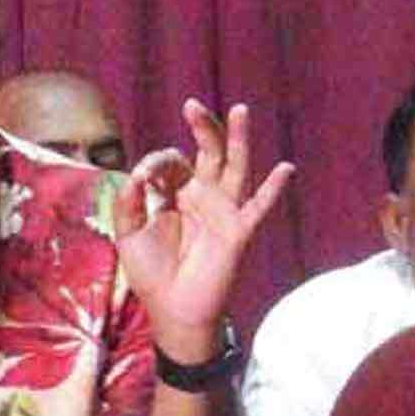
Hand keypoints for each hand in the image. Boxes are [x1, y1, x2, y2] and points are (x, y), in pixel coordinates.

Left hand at [116, 99, 293, 358]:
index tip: (143, 180)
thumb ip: (128, 203)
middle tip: (191, 105)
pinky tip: (285, 169)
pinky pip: (259, 206)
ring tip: (239, 110)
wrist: (172, 310)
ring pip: (235, 167)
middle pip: (207, 152)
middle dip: (201, 128)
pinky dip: (274, 188)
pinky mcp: (238, 230)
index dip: (155, 164)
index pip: (170, 162)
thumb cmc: (150, 272)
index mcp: (174, 193)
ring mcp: (222, 210)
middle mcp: (201, 196)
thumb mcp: (129, 234)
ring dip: (238, 139)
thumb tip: (138, 175)